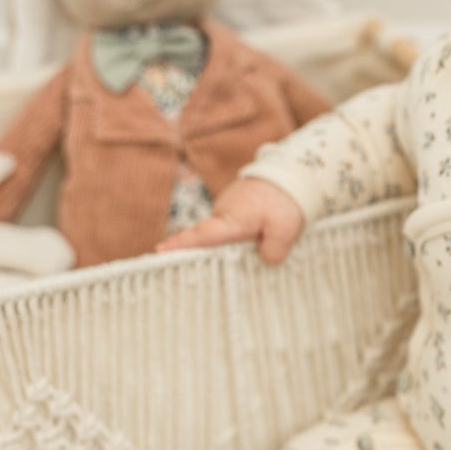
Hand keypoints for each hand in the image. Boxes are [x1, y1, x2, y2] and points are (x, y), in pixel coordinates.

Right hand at [156, 177, 304, 264]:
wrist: (291, 173)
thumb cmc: (285, 201)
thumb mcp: (285, 230)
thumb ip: (273, 251)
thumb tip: (264, 261)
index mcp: (231, 219)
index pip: (202, 235)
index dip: (180, 244)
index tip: (159, 250)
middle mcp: (222, 213)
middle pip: (206, 239)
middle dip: (199, 254)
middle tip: (191, 275)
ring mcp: (226, 209)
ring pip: (220, 234)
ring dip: (225, 247)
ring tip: (234, 265)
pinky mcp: (233, 209)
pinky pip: (228, 228)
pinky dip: (234, 238)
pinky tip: (247, 247)